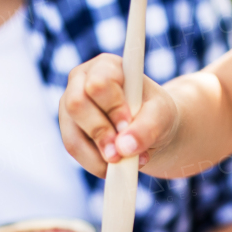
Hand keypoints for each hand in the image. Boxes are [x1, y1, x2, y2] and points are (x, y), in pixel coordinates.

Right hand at [59, 53, 177, 176]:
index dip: (112, 108)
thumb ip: (147, 128)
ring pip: (72, 134)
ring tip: (125, 162)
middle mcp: (80, 81)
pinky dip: (96, 163)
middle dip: (100, 132)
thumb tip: (123, 148)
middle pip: (76, 105)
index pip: (98, 83)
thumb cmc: (156, 113)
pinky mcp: (69, 130)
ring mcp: (69, 106)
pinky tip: (116, 165)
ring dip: (99, 156)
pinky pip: (74, 150)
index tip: (128, 125)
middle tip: (122, 152)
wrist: (151, 127)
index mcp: (106, 66)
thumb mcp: (162, 116)